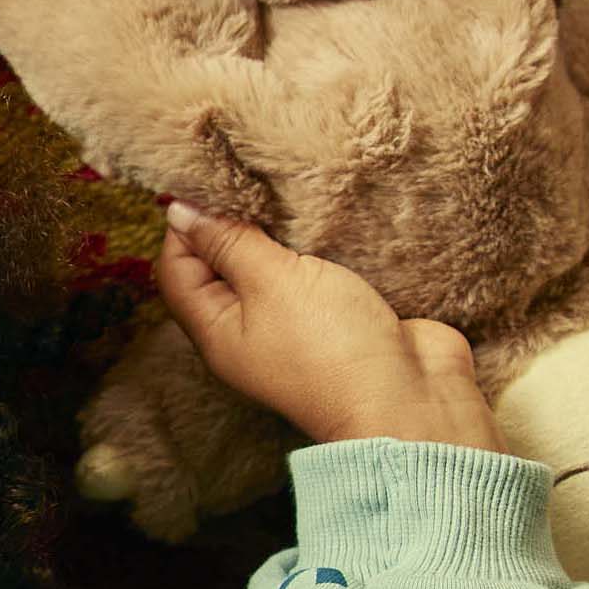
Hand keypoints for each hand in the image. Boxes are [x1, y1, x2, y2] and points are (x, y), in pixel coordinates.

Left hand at [156, 203, 502, 452]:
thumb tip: (179, 211)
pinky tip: (329, 221)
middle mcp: (247, 330)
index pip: (177, 268)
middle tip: (255, 184)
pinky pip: (316, 279)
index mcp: (214, 328)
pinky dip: (319, 251)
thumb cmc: (331, 346)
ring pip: (272, 270)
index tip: (212, 185)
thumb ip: (228, 243)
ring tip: (290, 195)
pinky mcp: (338, 321)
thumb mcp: (270, 282)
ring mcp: (294, 327)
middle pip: (222, 266)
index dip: (187, 226)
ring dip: (281, 236)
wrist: (411, 404)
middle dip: (235, 224)